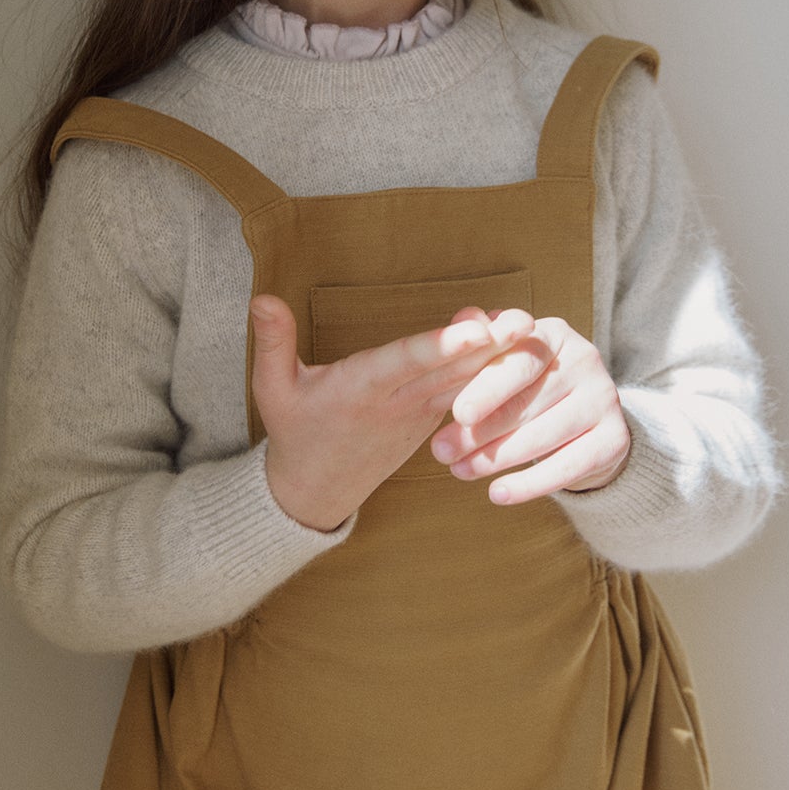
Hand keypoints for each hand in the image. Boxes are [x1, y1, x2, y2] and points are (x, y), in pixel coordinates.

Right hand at [249, 297, 534, 532]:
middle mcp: (394, 404)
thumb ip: (273, 342)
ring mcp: (417, 417)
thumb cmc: (294, 432)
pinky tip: (515, 349)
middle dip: (486, 347)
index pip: (403, 364)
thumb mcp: (272, 389)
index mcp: (358, 391)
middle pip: (446, 372)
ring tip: (527, 328)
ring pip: (463, 385)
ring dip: (496, 359)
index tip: (473, 330)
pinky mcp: (430, 422)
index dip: (440, 347)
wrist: (316, 492)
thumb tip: (262, 297)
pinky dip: (491, 376)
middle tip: (520, 321)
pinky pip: (467, 399)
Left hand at [429, 308, 631, 502]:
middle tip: (442, 451)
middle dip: (479, 431)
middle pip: (527, 402)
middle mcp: (585, 360)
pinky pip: (567, 467)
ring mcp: (605, 399)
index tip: (457, 414)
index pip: (519, 361)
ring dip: (495, 459)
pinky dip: (529, 485)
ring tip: (458, 471)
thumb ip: (483, 342)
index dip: (487, 388)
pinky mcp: (615, 439)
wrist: (585, 422)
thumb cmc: (528, 385)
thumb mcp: (506, 358)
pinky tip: (498, 494)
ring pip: (543, 436)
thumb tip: (464, 320)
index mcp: (554, 333)